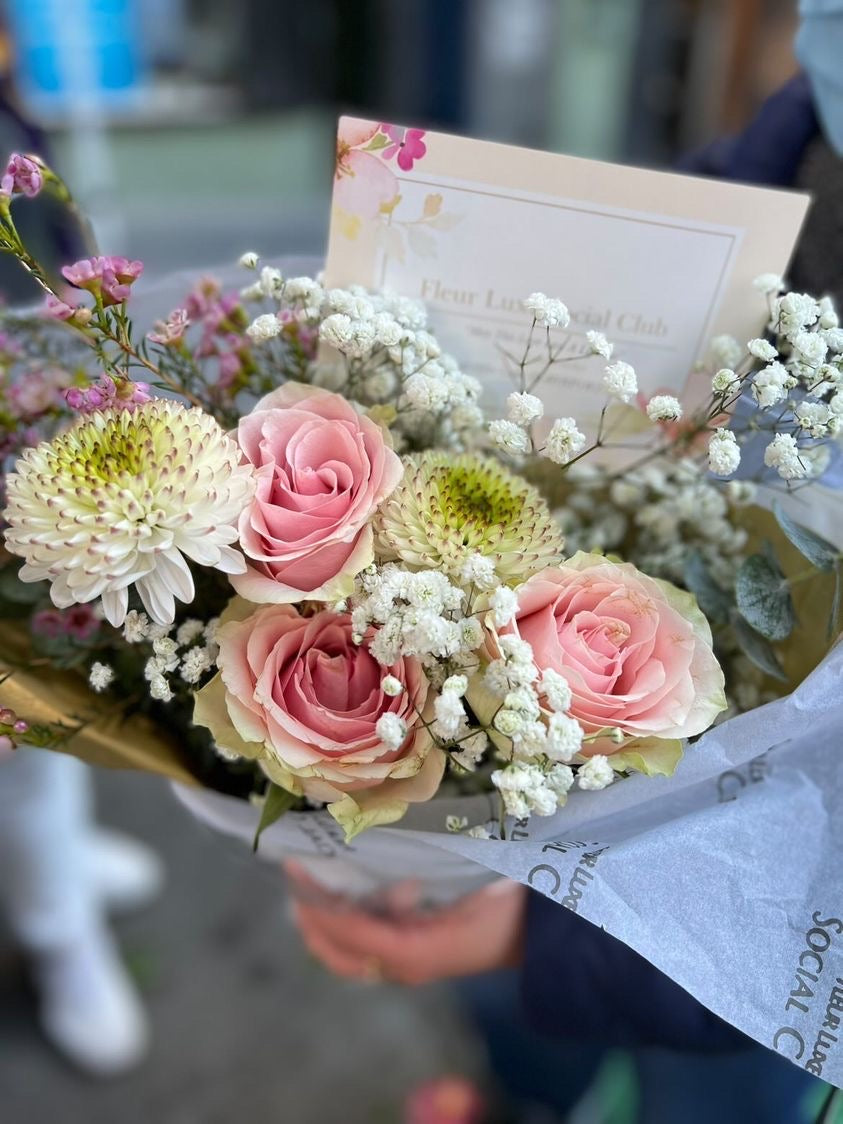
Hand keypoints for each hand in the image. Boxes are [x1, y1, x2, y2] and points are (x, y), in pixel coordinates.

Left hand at [286, 864, 526, 985]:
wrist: (541, 937)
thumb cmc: (509, 904)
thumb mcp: (472, 880)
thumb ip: (430, 867)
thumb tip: (385, 841)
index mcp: (416, 950)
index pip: (351, 932)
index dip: (319, 901)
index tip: (294, 867)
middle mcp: (405, 965)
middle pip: (338, 954)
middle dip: (310, 919)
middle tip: (295, 878)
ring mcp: (409, 966)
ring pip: (349, 956)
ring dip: (324, 926)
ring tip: (311, 887)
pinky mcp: (415, 957)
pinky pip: (366, 949)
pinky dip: (345, 928)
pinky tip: (344, 898)